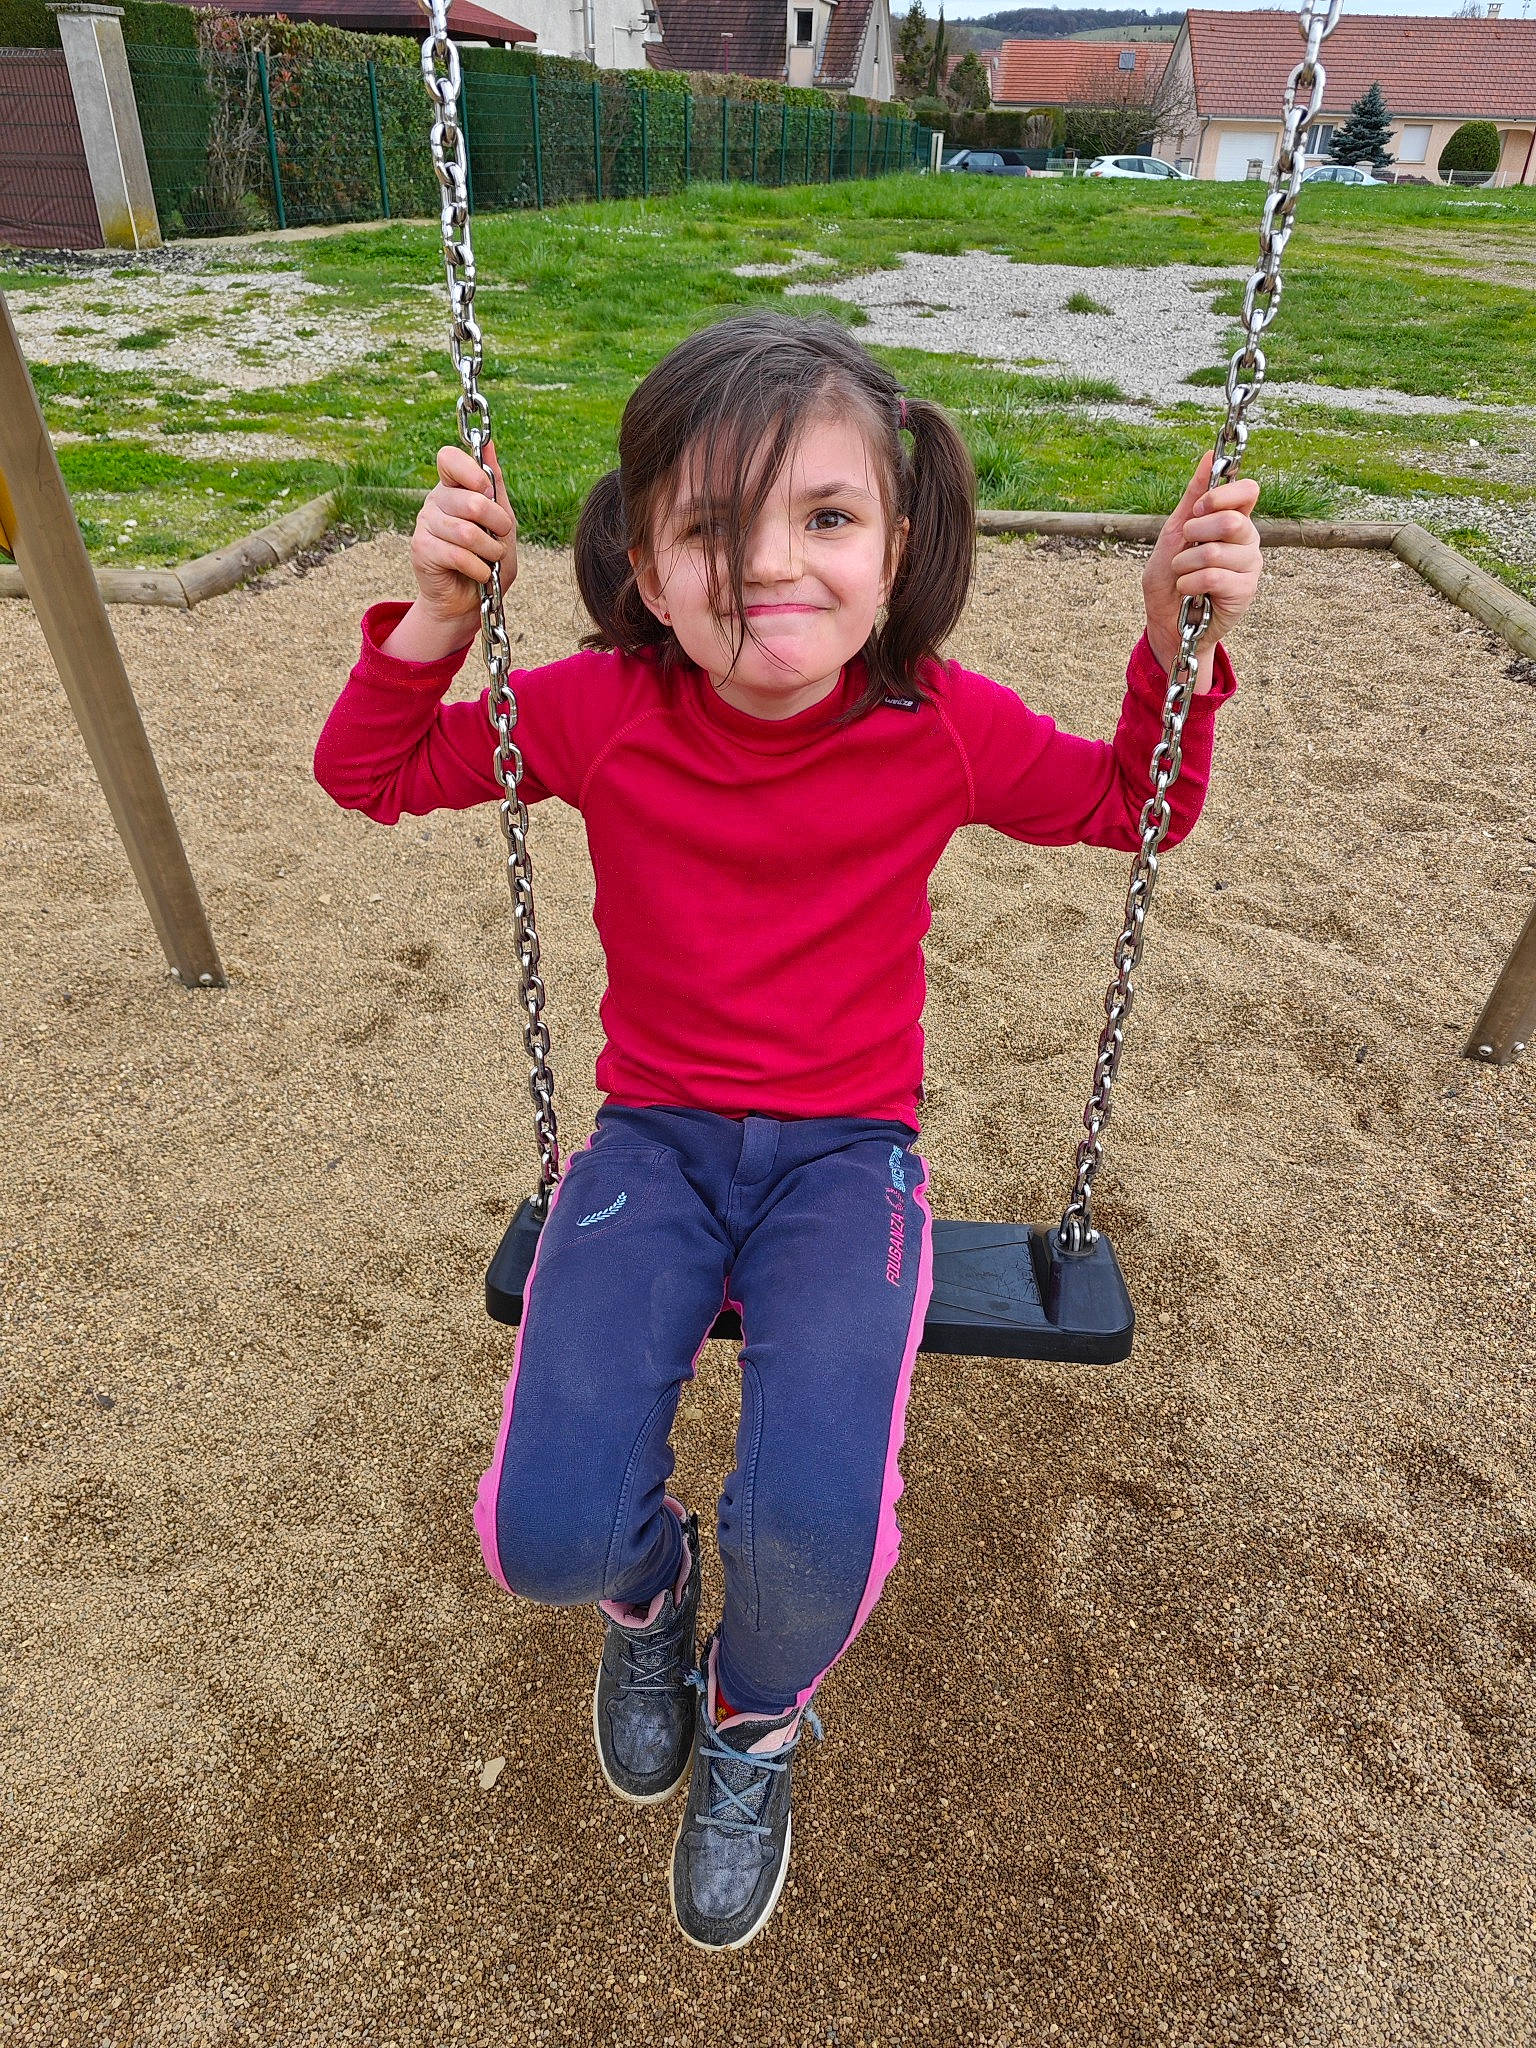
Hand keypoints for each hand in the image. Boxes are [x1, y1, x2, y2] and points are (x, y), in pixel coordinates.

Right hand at [409, 440, 516, 626]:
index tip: (487, 492)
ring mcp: (424, 524)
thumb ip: (496, 485)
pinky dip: (479, 569)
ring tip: (490, 559)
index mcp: (453, 487)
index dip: (472, 473)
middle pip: (471, 501)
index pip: (449, 458)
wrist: (467, 602)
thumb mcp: (501, 522)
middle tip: (499, 539)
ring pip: (467, 532)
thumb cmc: (487, 560)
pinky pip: (458, 555)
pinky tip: (479, 574)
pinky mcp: (421, 549)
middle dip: (498, 525)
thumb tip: (490, 442)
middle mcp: (435, 501)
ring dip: (490, 552)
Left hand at [1141, 452, 1261, 691]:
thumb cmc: (1171, 579)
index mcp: (1234, 521)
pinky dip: (1189, 583)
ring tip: (1182, 574)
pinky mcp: (1244, 592)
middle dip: (1196, 533)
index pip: (1249, 491)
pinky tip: (1189, 592)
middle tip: (1186, 547)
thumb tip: (1209, 456)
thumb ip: (1193, 496)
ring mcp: (1249, 567)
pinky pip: (1214, 577)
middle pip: (1231, 520)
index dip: (1221, 496)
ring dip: (1185, 564)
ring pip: (1216, 551)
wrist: (1166, 623)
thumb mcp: (1174, 532)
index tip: (1198, 509)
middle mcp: (1247, 541)